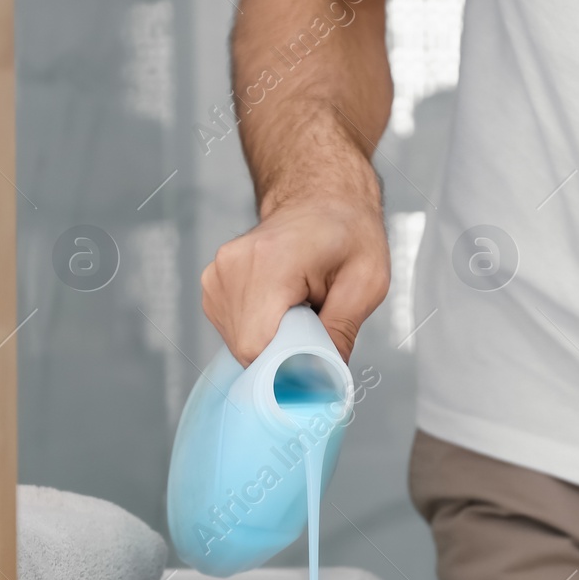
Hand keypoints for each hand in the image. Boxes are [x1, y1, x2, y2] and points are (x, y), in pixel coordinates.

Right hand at [200, 194, 388, 364]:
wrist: (320, 197)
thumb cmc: (347, 232)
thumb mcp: (366, 281)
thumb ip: (342, 332)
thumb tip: (325, 382)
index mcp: (271, 262)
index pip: (256, 344)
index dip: (285, 368)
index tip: (314, 368)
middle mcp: (233, 267)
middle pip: (247, 347)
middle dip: (283, 355)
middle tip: (316, 332)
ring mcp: (217, 274)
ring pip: (238, 342)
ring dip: (271, 341)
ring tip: (299, 311)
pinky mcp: (212, 284)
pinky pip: (232, 329)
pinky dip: (259, 330)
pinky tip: (280, 308)